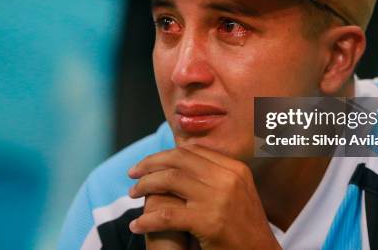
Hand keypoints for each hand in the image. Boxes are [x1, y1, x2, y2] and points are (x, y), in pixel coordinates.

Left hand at [128, 145, 281, 249]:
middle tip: (132, 174)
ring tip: (132, 194)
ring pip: (169, 180)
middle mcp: (227, 178)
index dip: (166, 154)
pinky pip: (166, 215)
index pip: (193, 151)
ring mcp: (218, 199)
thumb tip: (183, 155)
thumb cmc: (245, 228)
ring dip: (144, 185)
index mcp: (234, 168)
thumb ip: (215, 174)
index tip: (149, 163)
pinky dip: (147, 220)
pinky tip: (137, 225)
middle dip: (150, 164)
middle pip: (178, 160)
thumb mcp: (238, 192)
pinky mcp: (208, 222)